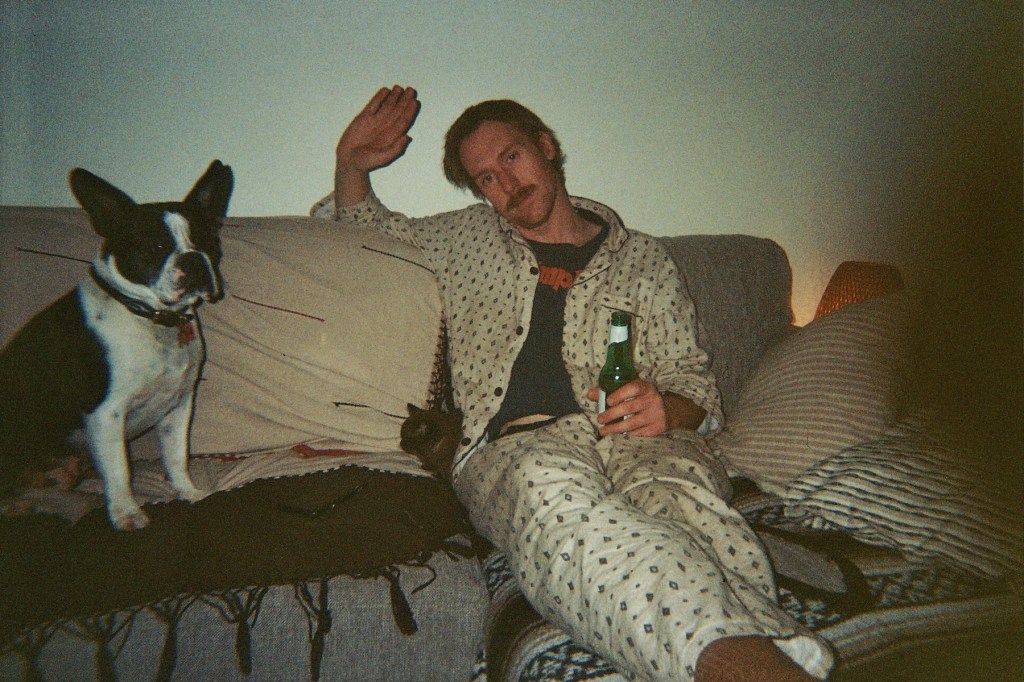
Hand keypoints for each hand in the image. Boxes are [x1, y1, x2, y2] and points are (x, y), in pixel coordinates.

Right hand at [334, 86, 420, 205]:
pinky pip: (373, 105)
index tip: (415, 102)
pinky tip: (385, 90)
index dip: (410, 111)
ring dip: (394, 97)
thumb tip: (408, 137)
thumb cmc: (367, 163)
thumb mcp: (383, 158)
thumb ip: (396, 149)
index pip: (404, 120)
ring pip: (387, 106)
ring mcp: (375, 121)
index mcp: (393, 136)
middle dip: (404, 101)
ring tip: (399, 88)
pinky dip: (379, 98)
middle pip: (398, 111)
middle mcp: (386, 127)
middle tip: (411, 90)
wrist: (349, 161)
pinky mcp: (364, 118)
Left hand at [587, 381, 705, 436]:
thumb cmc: (644, 398)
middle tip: (599, 419)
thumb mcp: (633, 390)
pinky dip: (626, 433)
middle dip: (612, 414)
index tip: (608, 401)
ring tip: (603, 431)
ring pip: (632, 423)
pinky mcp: (658, 428)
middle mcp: (653, 400)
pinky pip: (638, 433)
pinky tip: (617, 434)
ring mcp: (656, 415)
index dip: (620, 394)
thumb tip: (590, 394)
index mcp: (646, 387)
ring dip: (615, 428)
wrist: (671, 410)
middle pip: (630, 407)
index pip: (633, 388)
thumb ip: (611, 390)